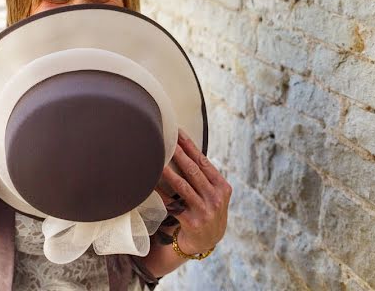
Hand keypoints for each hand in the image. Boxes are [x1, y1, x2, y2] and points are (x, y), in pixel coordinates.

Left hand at [157, 130, 230, 255]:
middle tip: (166, 140)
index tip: (178, 132)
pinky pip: (173, 204)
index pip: (204, 162)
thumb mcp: (215, 194)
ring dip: (168, 172)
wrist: (207, 241)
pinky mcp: (192, 222)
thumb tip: (184, 149)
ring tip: (157, 160)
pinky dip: (161, 193)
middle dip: (179, 153)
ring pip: (183, 186)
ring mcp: (205, 211)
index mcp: (222, 187)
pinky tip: (152, 185)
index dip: (190, 146)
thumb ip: (205, 177)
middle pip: (193, 171)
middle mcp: (216, 198)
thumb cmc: (207, 210)